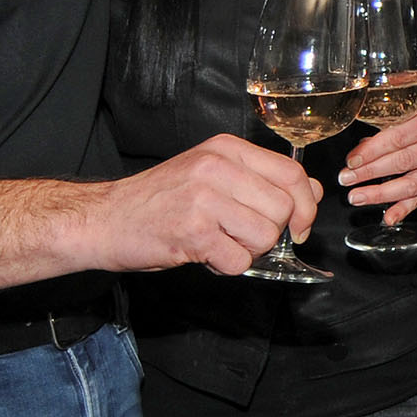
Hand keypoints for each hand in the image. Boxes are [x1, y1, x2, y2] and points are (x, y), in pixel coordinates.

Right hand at [89, 133, 318, 276]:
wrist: (104, 218)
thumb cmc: (160, 200)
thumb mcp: (211, 173)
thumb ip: (259, 179)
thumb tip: (312, 192)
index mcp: (225, 149)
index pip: (292, 174)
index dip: (305, 205)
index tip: (299, 225)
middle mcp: (216, 168)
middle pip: (284, 208)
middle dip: (273, 233)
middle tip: (244, 237)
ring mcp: (204, 199)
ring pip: (266, 236)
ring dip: (249, 250)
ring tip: (220, 243)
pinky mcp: (193, 233)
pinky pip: (239, 261)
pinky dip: (228, 267)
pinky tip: (207, 256)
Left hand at [341, 96, 416, 224]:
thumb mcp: (409, 110)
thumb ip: (385, 126)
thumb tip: (359, 149)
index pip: (398, 138)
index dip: (371, 151)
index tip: (351, 161)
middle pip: (403, 162)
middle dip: (370, 172)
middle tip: (347, 179)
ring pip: (411, 184)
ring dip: (381, 194)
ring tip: (358, 197)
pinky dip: (403, 209)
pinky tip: (388, 217)